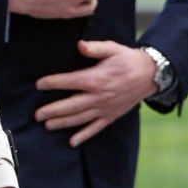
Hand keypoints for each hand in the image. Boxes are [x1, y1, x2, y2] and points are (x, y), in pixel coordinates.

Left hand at [34, 40, 158, 146]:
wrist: (150, 74)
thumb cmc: (128, 60)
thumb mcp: (113, 48)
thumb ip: (95, 48)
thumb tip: (80, 45)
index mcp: (96, 79)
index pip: (69, 82)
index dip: (53, 83)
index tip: (39, 84)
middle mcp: (98, 96)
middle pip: (71, 105)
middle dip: (52, 110)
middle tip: (37, 115)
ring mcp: (104, 108)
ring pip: (80, 118)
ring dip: (63, 123)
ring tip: (47, 126)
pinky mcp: (111, 115)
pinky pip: (96, 128)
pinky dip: (84, 135)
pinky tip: (72, 142)